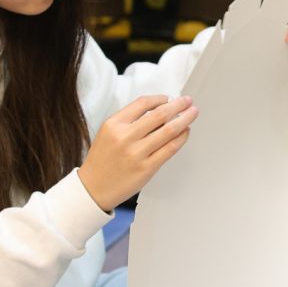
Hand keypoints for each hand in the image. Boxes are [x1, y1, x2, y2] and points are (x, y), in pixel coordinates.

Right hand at [77, 95, 197, 210]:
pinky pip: (170, 148)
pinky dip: (181, 138)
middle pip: (159, 115)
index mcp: (114, 124)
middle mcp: (125, 137)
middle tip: (188, 101)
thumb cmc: (103, 159)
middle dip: (178, 105)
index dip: (160, 99)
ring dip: (185, 119)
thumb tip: (160, 109)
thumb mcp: (108, 132)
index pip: (142, 103)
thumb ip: (129, 120)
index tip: (169, 98)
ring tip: (192, 113)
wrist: (94, 188)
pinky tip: (185, 132)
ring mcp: (137, 153)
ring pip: (169, 131)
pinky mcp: (147, 168)